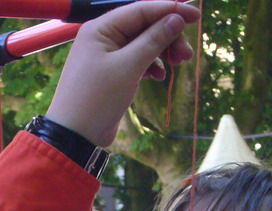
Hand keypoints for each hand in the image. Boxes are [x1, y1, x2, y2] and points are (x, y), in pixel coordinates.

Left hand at [46, 0, 200, 146]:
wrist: (75, 136)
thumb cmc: (96, 99)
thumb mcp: (128, 67)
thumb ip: (153, 40)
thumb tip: (176, 19)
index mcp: (101, 28)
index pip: (141, 9)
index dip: (170, 10)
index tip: (196, 16)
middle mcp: (103, 38)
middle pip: (144, 26)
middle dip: (168, 36)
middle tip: (187, 55)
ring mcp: (107, 56)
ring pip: (143, 44)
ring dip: (163, 51)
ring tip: (179, 64)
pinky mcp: (112, 74)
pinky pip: (137, 61)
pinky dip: (152, 66)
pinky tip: (160, 77)